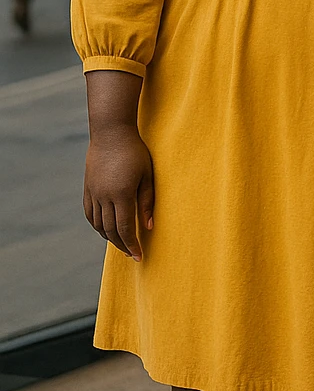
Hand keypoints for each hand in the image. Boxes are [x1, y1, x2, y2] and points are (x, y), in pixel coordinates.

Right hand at [83, 125, 153, 260]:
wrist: (111, 133)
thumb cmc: (136, 152)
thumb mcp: (148, 176)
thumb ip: (148, 202)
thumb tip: (149, 227)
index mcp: (122, 194)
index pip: (125, 228)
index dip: (132, 244)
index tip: (139, 256)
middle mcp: (104, 197)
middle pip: (111, 230)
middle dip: (122, 245)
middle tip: (132, 254)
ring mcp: (93, 193)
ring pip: (98, 224)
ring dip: (109, 237)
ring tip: (121, 244)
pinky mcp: (87, 189)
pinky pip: (90, 214)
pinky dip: (97, 226)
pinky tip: (106, 230)